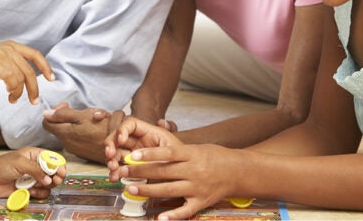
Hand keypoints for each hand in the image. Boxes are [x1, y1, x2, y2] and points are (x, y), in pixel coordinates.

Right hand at [0, 40, 53, 103]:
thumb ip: (9, 64)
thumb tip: (19, 79)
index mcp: (11, 46)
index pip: (35, 54)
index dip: (45, 66)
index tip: (51, 78)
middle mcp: (10, 49)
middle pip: (31, 70)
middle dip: (34, 88)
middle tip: (34, 100)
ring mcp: (4, 55)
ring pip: (22, 78)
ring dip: (20, 92)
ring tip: (13, 99)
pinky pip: (13, 80)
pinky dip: (13, 90)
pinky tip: (8, 94)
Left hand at [0, 147, 66, 198]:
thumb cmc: (2, 166)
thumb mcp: (20, 163)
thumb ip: (35, 170)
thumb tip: (48, 179)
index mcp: (35, 155)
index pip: (52, 158)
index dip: (59, 164)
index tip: (61, 171)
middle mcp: (36, 166)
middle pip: (54, 172)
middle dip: (56, 177)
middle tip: (55, 181)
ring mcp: (33, 178)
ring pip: (49, 184)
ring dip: (47, 186)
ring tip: (41, 186)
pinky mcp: (29, 189)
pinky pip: (41, 193)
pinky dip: (39, 193)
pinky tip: (32, 191)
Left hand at [42, 102, 125, 162]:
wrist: (119, 149)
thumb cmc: (102, 130)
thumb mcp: (82, 117)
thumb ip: (63, 115)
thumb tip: (45, 113)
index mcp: (64, 133)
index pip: (46, 122)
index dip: (54, 111)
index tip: (67, 105)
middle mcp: (67, 144)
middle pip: (61, 126)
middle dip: (71, 115)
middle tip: (86, 112)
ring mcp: (76, 149)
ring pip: (72, 131)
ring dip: (81, 122)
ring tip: (96, 118)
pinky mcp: (85, 153)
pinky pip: (80, 138)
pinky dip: (86, 131)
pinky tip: (98, 128)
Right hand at [103, 117, 181, 176]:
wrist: (184, 175)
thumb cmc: (181, 158)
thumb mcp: (172, 150)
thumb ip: (160, 146)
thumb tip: (154, 133)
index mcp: (148, 132)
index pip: (130, 124)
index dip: (122, 129)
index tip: (121, 140)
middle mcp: (138, 141)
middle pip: (117, 137)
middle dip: (110, 145)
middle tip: (110, 155)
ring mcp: (133, 154)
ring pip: (115, 153)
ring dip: (111, 160)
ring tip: (114, 169)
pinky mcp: (132, 167)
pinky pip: (119, 167)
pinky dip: (115, 172)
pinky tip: (115, 177)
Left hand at [117, 143, 240, 219]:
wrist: (238, 171)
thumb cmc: (215, 156)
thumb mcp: (197, 148)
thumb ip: (177, 153)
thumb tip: (152, 155)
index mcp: (192, 154)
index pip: (167, 153)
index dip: (149, 154)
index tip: (133, 156)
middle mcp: (194, 171)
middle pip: (163, 172)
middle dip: (141, 172)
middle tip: (123, 172)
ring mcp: (197, 187)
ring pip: (169, 190)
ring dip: (148, 190)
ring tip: (131, 189)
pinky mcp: (202, 201)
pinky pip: (185, 211)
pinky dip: (173, 216)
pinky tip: (159, 219)